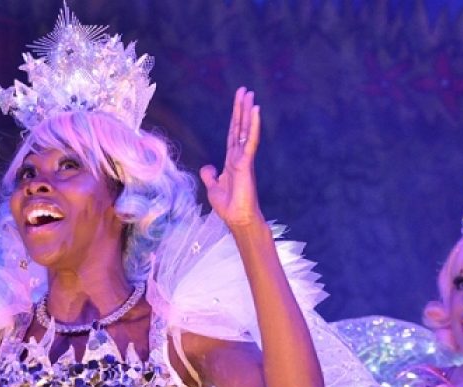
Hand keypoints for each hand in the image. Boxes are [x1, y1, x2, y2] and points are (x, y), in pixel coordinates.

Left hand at [199, 87, 265, 232]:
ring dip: (247, 112)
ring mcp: (244, 158)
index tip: (238, 102)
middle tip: (244, 90)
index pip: (232, 134)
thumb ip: (209, 176)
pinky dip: (253, 125)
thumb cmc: (229, 206)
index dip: (234, 118)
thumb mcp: (213, 188)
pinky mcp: (247, 163)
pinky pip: (250, 140)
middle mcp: (239, 156)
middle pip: (239, 127)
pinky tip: (255, 111)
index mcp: (232, 161)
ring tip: (250, 95)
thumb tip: (207, 167)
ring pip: (246, 130)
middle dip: (241, 109)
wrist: (237, 219)